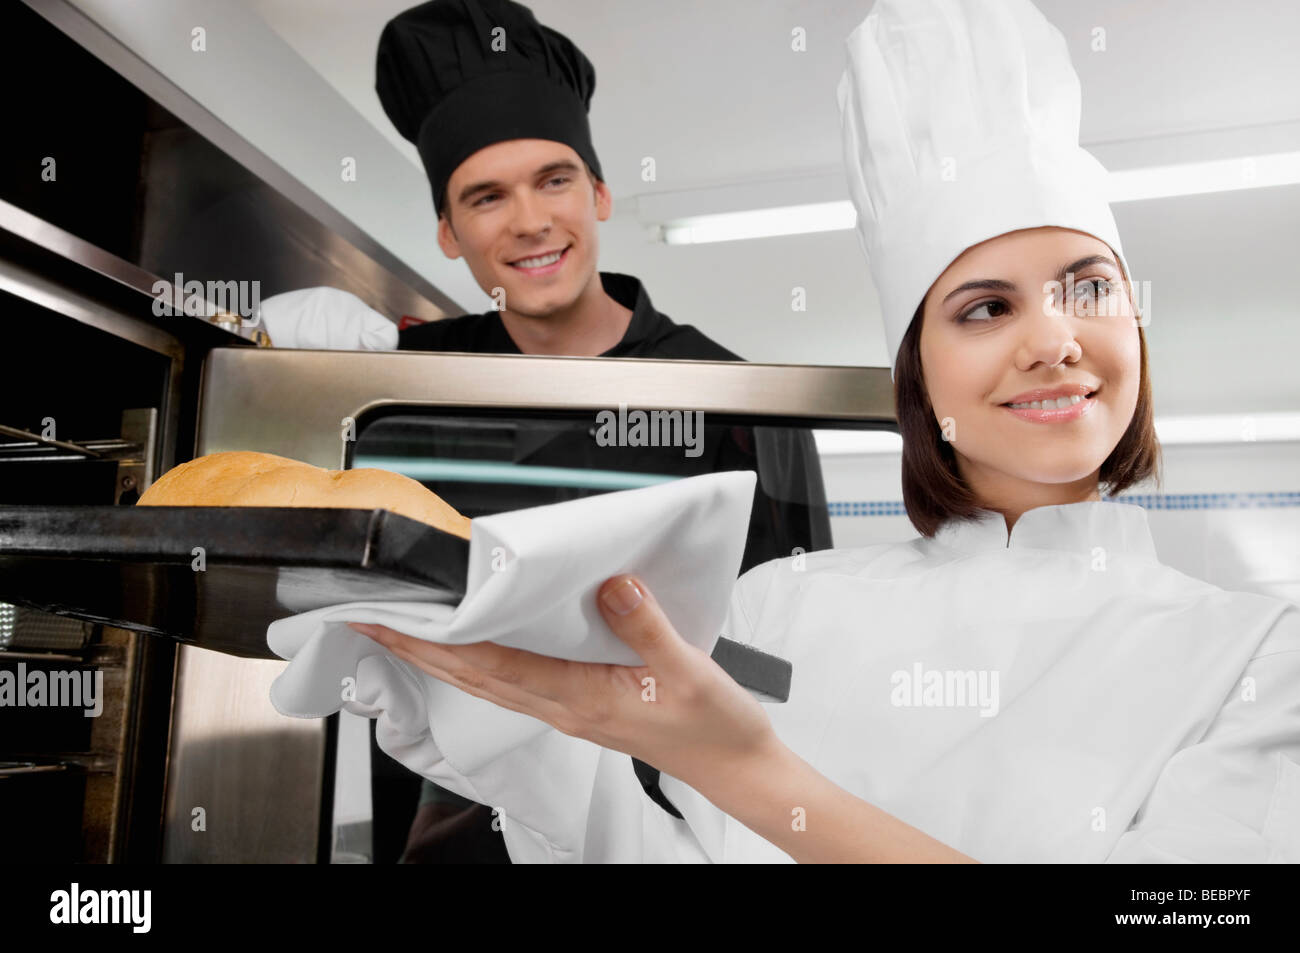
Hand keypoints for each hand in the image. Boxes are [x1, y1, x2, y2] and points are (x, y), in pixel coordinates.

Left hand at [347, 574, 778, 794]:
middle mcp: (564, 707)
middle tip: (372, 619)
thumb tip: (609, 586)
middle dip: (417, 648)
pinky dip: (479, 663)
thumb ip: (645, 626)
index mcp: (580, 698)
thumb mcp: (687, 670)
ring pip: (487, 682)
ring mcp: (569, 709)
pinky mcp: (582, 705)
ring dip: (440, 656)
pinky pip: (514, 682)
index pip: (490, 664)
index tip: (395, 619)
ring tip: (405, 630)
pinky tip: (473, 648)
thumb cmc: (713, 726)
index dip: (436, 640)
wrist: (735, 765)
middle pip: (472, 676)